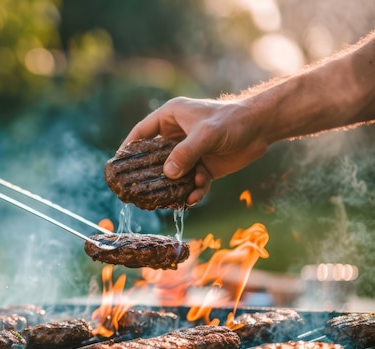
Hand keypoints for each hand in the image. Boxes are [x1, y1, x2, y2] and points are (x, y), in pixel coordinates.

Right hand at [122, 97, 269, 204]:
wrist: (262, 127)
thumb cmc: (232, 120)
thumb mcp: (206, 134)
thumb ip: (186, 153)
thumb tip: (167, 174)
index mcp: (170, 117)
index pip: (142, 133)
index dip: (128, 148)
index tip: (117, 164)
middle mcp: (177, 135)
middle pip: (155, 158)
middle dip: (150, 175)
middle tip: (139, 190)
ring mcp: (190, 152)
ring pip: (173, 174)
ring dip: (174, 187)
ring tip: (171, 200)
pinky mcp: (203, 166)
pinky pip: (191, 182)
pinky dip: (193, 191)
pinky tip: (194, 197)